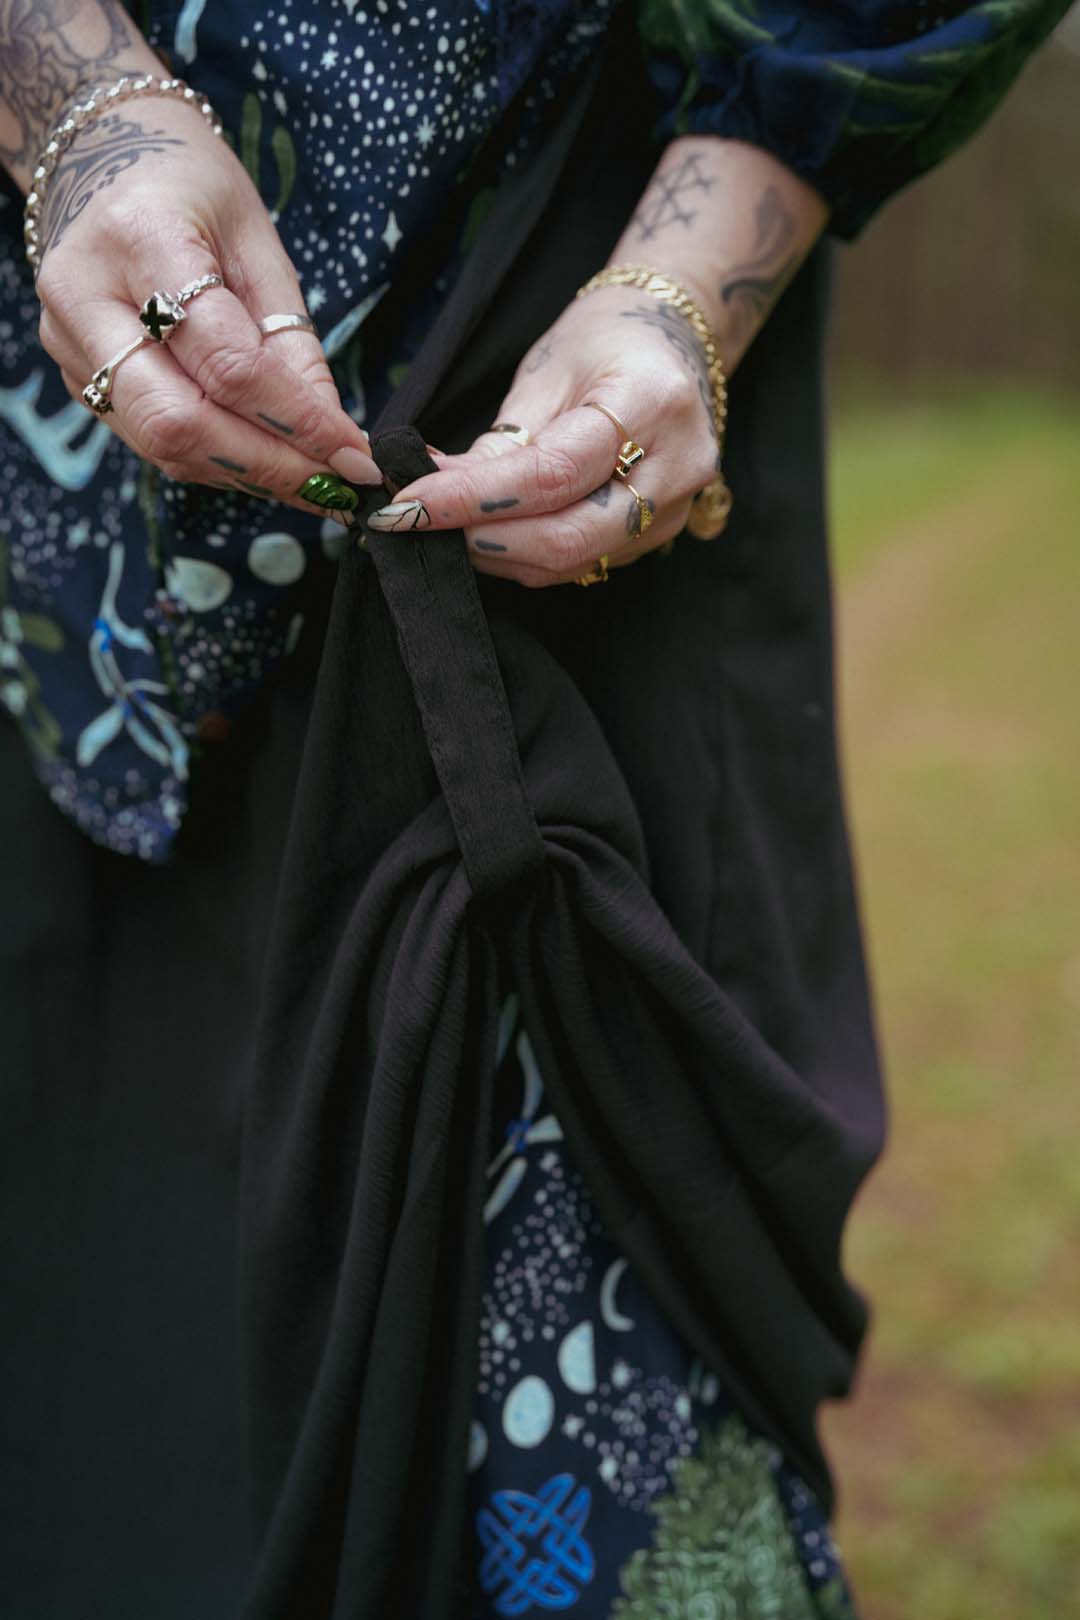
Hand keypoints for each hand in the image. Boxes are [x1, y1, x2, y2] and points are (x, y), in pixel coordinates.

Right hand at [35, 95, 379, 520]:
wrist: (103, 157)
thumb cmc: (192, 189)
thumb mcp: (258, 243)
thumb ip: (291, 340)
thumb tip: (333, 434)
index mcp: (139, 240)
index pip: (228, 363)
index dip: (298, 421)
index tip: (356, 455)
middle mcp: (85, 298)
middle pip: (181, 421)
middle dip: (269, 466)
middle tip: (336, 488)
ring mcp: (69, 344)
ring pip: (163, 444)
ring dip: (247, 474)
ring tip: (311, 481)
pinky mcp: (76, 377)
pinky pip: (153, 440)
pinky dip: (218, 461)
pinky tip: (265, 460)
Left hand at [364, 287, 719, 584]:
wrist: (671, 342)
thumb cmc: (604, 343)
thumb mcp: (545, 374)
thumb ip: (497, 443)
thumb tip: (429, 495)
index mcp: (650, 404)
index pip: (553, 474)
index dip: (474, 498)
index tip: (408, 503)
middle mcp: (676, 467)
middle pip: (569, 536)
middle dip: (482, 538)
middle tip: (418, 523)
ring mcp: (673, 509)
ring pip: (573, 561)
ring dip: (498, 552)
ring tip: (447, 524)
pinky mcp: (659, 534)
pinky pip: (584, 563)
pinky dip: (526, 555)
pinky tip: (489, 531)